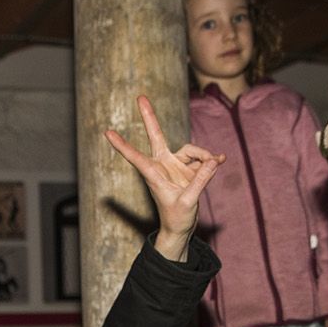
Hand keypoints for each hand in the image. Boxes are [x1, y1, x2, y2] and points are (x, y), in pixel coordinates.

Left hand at [105, 95, 222, 261]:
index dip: (123, 145)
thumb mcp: (188, 201)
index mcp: (154, 175)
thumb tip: (212, 161)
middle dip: (149, 117)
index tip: (107, 133)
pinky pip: (202, 159)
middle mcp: (163, 166)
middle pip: (156, 136)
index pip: (136, 157)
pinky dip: (210, 161)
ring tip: (214, 164)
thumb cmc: (176, 219)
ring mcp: (176, 166)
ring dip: (203, 155)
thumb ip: (200, 180)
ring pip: (191, 150)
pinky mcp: (188, 169)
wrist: (181, 229)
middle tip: (140, 97)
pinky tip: (220, 161)